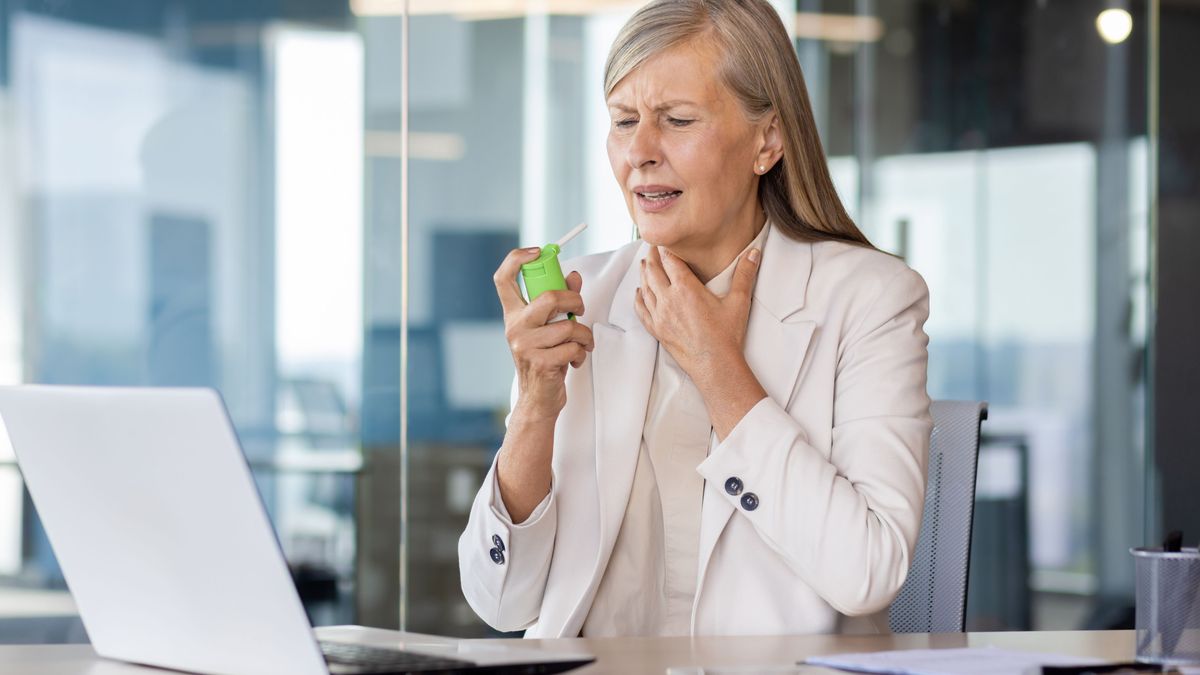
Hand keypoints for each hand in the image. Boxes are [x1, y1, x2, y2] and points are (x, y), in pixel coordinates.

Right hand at [494, 247, 593, 421]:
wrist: (538, 399)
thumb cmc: (545, 359)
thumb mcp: (549, 328)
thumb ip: (560, 302)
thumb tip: (573, 276)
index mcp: (513, 314)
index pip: (503, 278)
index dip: (517, 258)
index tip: (537, 252)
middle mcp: (515, 327)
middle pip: (549, 297)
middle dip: (575, 301)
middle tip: (580, 309)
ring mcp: (525, 346)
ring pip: (568, 326)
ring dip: (584, 335)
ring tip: (581, 344)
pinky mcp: (540, 363)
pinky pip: (573, 347)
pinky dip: (581, 353)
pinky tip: (574, 360)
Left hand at [635, 245, 766, 437]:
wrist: (714, 365)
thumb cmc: (726, 335)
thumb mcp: (739, 302)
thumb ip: (745, 274)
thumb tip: (754, 252)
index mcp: (686, 288)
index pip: (669, 260)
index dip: (665, 248)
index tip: (664, 240)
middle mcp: (668, 299)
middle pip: (653, 271)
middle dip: (652, 256)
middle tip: (652, 247)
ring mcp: (660, 315)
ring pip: (645, 288)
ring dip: (644, 274)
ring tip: (645, 264)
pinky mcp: (657, 330)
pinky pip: (641, 309)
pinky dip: (639, 298)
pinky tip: (639, 292)